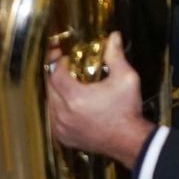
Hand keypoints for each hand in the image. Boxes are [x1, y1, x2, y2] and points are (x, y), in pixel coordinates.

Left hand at [47, 32, 155, 163]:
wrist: (128, 140)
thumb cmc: (127, 110)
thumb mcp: (126, 78)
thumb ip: (116, 56)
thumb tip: (113, 37)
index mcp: (75, 98)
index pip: (55, 75)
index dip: (59, 65)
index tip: (67, 59)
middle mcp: (63, 114)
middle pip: (49, 89)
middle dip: (56, 76)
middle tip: (66, 68)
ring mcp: (61, 128)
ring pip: (50, 104)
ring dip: (56, 92)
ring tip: (70, 85)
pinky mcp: (63, 137)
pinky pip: (53, 118)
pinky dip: (58, 109)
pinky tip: (71, 104)